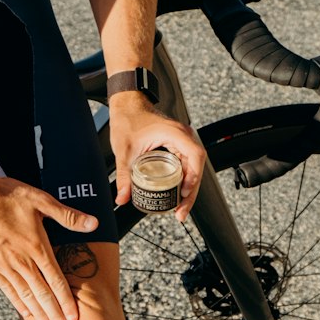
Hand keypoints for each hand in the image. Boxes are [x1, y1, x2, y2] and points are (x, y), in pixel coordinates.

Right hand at [0, 176, 97, 319]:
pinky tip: (26, 314)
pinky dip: (18, 303)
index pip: (56, 281)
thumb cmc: (5, 196)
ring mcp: (4, 266)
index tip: (74, 317)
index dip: (66, 301)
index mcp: (37, 247)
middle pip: (43, 295)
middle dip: (55, 316)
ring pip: (25, 296)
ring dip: (39, 315)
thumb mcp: (40, 199)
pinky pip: (7, 290)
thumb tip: (92, 223)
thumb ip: (67, 216)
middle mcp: (21, 261)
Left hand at [110, 97, 204, 222]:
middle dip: (191, 192)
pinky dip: (184, 180)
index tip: (184, 193)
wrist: (127, 106)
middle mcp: (183, 136)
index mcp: (175, 133)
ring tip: (180, 209)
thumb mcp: (124, 151)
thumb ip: (124, 176)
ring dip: (189, 189)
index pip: (195, 156)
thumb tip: (122, 197)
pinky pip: (186, 165)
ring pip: (193, 168)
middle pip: (196, 167)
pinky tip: (178, 195)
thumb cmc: (128, 120)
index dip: (193, 177)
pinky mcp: (177, 145)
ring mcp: (182, 141)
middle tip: (181, 212)